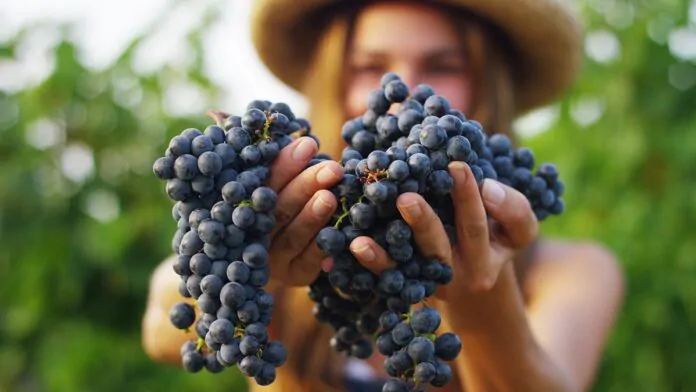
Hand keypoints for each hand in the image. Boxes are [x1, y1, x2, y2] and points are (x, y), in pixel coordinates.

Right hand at [265, 137, 343, 285]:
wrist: (286, 254)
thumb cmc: (285, 200)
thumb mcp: (279, 181)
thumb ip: (280, 163)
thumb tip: (299, 132)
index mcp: (245, 205)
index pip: (262, 182)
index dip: (284, 164)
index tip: (308, 144)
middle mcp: (253, 233)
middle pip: (277, 209)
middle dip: (305, 186)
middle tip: (331, 169)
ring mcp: (273, 259)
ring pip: (292, 236)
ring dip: (312, 216)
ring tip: (330, 197)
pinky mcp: (294, 275)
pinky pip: (310, 261)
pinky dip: (323, 246)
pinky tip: (339, 231)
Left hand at [347, 161, 537, 298]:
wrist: (476, 276)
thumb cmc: (497, 236)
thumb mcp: (516, 228)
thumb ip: (512, 207)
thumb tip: (487, 187)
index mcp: (488, 258)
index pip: (478, 226)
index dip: (470, 198)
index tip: (456, 166)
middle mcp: (458, 276)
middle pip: (440, 249)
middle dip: (423, 222)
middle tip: (406, 198)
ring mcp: (430, 284)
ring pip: (408, 267)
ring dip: (386, 252)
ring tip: (364, 237)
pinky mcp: (407, 287)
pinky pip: (388, 276)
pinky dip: (372, 261)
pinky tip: (356, 245)